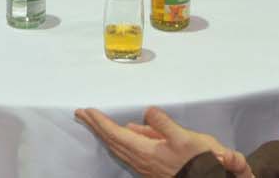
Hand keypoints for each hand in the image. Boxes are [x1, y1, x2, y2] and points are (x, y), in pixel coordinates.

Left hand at [75, 106, 239, 177]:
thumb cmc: (197, 161)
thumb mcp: (184, 137)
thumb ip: (163, 123)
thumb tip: (147, 111)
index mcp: (145, 151)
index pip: (115, 134)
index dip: (100, 122)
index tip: (87, 111)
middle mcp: (140, 160)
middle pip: (111, 140)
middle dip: (95, 126)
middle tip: (81, 113)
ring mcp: (144, 165)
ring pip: (118, 146)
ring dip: (104, 133)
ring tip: (94, 122)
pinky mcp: (150, 166)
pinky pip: (127, 151)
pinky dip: (118, 140)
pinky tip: (125, 133)